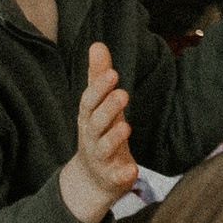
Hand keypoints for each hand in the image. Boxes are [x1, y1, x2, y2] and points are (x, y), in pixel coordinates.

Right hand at [59, 40, 134, 222]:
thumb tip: (97, 45)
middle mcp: (91, 137)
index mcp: (88, 118)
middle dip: (108, 109)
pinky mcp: (112, 177)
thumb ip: (98, 77)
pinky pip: (116, 176)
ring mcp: (100, 159)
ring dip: (114, 138)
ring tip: (126, 126)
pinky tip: (133, 169)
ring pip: (104, 148)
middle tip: (123, 93)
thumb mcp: (98, 105)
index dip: (99, 88)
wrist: (92, 178)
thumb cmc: (98, 132)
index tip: (113, 73)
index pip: (89, 101)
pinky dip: (123, 173)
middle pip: (96, 123)